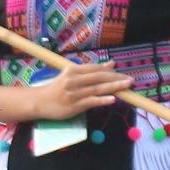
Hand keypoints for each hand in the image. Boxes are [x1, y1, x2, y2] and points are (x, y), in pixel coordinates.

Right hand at [2, 61, 131, 121]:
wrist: (40, 102)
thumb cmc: (56, 89)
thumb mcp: (72, 77)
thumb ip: (90, 71)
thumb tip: (111, 64)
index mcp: (72, 71)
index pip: (95, 69)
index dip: (110, 71)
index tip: (122, 74)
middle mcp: (73, 80)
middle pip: (98, 78)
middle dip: (116, 78)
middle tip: (130, 80)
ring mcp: (74, 93)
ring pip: (97, 89)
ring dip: (114, 87)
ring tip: (127, 87)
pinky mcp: (74, 105)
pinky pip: (91, 101)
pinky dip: (102, 100)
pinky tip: (112, 99)